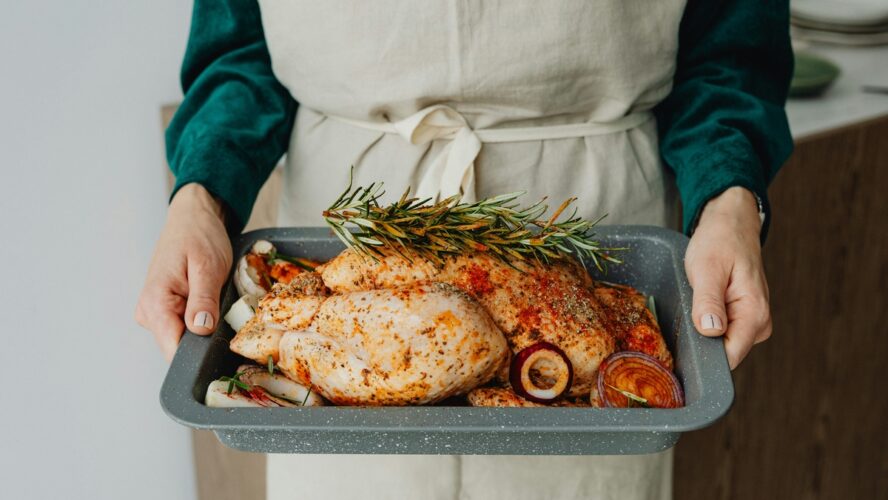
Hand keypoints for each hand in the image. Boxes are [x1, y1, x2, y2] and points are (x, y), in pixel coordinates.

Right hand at [135, 183, 232, 360]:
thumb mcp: (208, 266)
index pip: (173, 351)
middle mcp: (148, 313)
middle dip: (205, 338)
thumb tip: (200, 330)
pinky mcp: (164, 311)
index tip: (222, 344)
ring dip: (205, 326)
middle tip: (224, 311)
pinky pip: (184, 327)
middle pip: (180, 348)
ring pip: (184, 339)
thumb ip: (203, 300)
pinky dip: (201, 319)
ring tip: (216, 299)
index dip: (200, 353)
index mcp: (155, 303)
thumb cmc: (200, 237)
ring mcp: (154, 313)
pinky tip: (209, 300)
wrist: (193, 218)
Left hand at [685, 187, 771, 368]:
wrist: (731, 224)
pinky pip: (722, 334)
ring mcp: (752, 323)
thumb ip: (709, 301)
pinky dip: (706, 323)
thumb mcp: (707, 268)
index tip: (683, 342)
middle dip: (701, 341)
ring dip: (702, 330)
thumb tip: (711, 331)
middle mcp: (759, 324)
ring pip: (721, 345)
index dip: (704, 356)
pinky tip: (701, 305)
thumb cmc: (720, 242)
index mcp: (755, 314)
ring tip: (696, 302)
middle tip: (687, 312)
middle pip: (724, 354)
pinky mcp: (743, 319)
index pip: (730, 357)